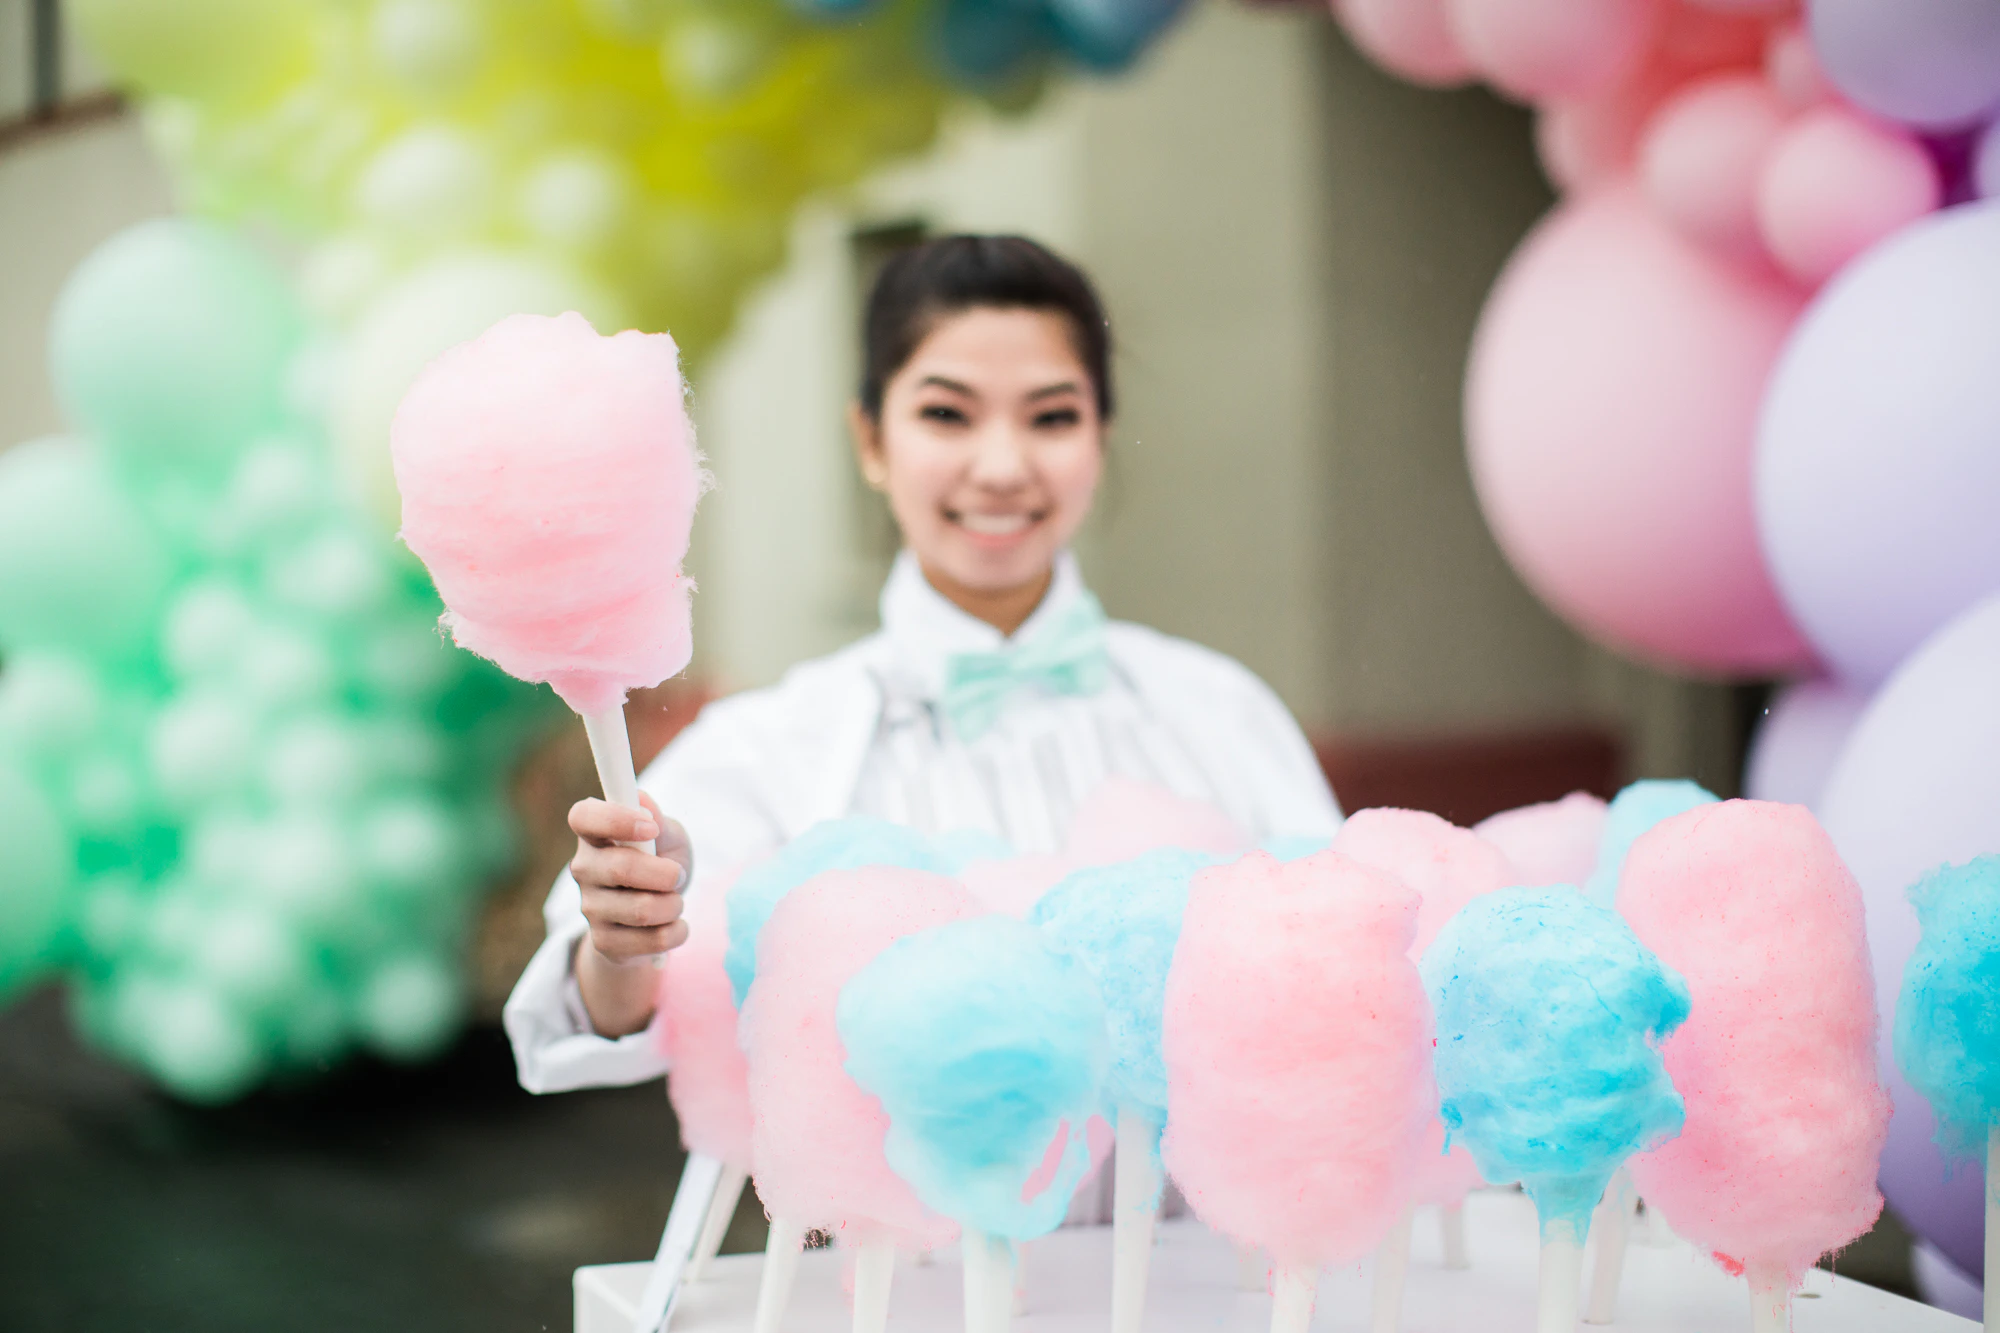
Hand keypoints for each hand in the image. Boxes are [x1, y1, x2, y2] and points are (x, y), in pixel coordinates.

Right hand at [569, 792, 692, 966]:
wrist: (655, 917)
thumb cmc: (660, 863)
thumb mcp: (667, 837)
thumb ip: (658, 820)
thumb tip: (642, 799)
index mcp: (593, 834)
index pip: (583, 817)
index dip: (616, 819)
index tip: (651, 828)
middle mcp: (583, 868)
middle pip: (621, 868)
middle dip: (665, 873)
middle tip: (677, 875)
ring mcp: (589, 907)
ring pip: (642, 909)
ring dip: (674, 905)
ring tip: (674, 901)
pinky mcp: (604, 941)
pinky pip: (652, 940)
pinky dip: (677, 931)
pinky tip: (673, 925)